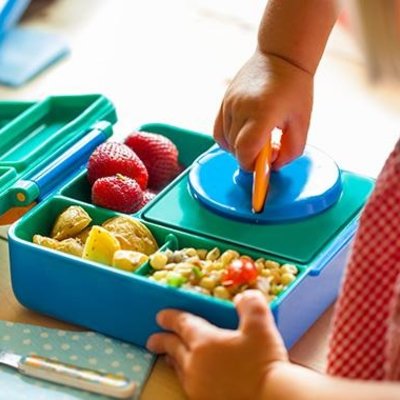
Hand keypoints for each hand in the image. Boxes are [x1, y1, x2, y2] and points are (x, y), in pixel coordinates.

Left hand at [146, 290, 288, 399]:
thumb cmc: (264, 362)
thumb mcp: (261, 325)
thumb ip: (250, 305)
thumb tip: (243, 296)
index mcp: (204, 341)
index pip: (182, 324)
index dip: (171, 318)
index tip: (161, 316)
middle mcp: (195, 364)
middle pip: (174, 348)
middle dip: (162, 341)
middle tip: (152, 340)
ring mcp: (197, 385)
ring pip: (179, 368)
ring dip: (172, 359)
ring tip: (168, 357)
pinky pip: (187, 385)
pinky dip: (184, 376)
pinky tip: (190, 378)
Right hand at [214, 49, 312, 170]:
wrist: (281, 56)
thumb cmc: (295, 90)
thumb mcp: (302, 124)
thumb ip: (290, 151)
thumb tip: (273, 165)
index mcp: (263, 112)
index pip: (245, 150)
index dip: (252, 165)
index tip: (263, 165)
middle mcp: (241, 107)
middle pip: (236, 149)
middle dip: (249, 157)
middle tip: (267, 148)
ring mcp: (229, 103)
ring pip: (226, 141)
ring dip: (240, 148)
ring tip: (257, 137)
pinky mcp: (224, 101)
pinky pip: (219, 131)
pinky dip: (229, 140)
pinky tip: (243, 135)